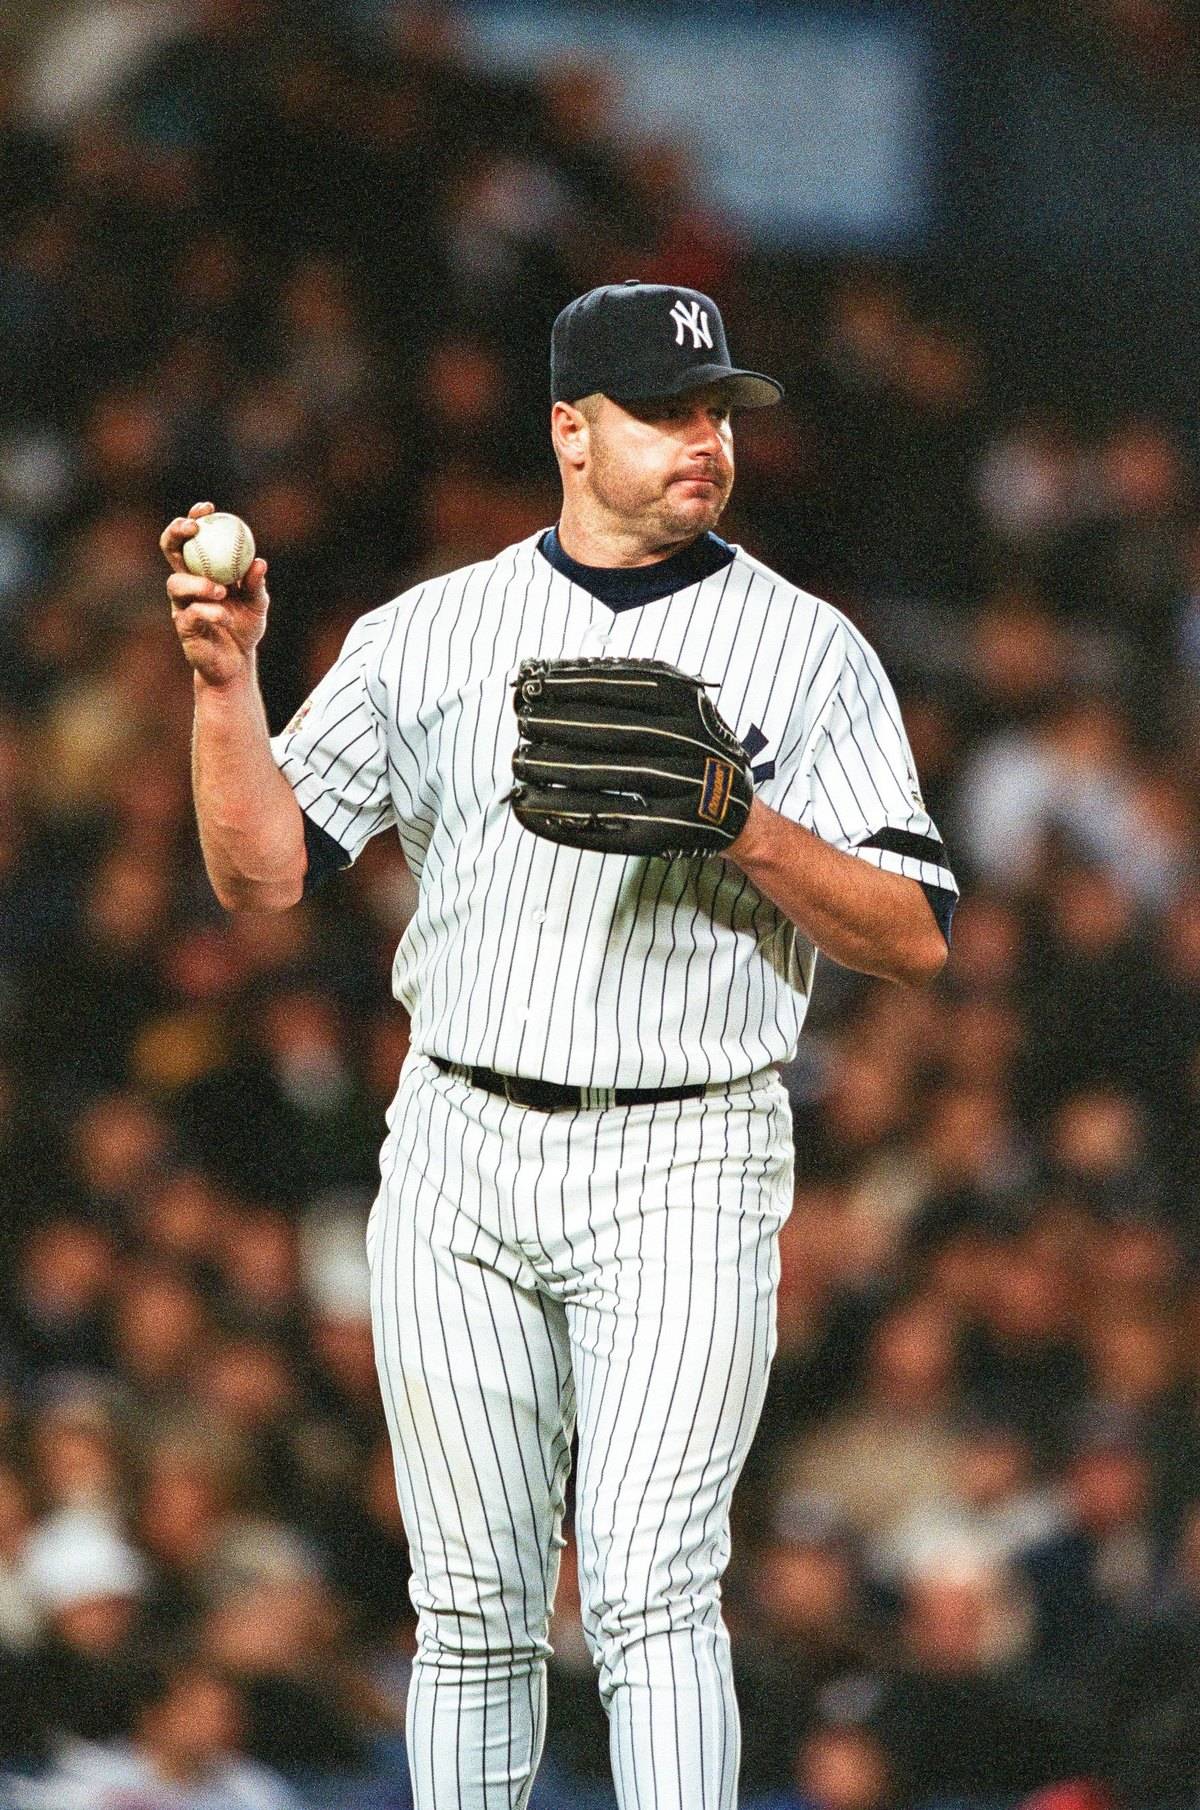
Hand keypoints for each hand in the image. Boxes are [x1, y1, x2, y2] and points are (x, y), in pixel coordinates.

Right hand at [161, 500, 268, 687]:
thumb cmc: (244, 626)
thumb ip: (256, 583)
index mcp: (202, 568)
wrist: (237, 663)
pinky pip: (191, 613)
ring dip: (198, 582)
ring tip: (222, 591)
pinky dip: (211, 612)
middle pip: (170, 549)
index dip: (194, 518)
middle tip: (195, 529)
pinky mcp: (182, 627)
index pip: (193, 537)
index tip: (208, 508)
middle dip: (176, 533)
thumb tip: (259, 562)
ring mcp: (181, 604)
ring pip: (175, 583)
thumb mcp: (257, 603)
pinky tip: (225, 617)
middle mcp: (187, 582)